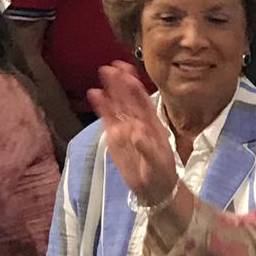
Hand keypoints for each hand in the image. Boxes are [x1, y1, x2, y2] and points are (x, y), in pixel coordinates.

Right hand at [87, 64, 179, 205]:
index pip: (143, 101)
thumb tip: (136, 133)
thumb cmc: (161, 174)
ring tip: (103, 72)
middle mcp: (139, 122)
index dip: (135, 86)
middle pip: (129, 99)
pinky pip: (108, 120)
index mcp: (153, 125)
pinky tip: (95, 94)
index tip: (128, 71)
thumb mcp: (157, 164)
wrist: (155, 189)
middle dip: (121, 82)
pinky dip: (102, 107)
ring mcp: (126, 128)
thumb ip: (147, 148)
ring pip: (117, 106)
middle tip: (111, 66)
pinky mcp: (115, 138)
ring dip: (111, 90)